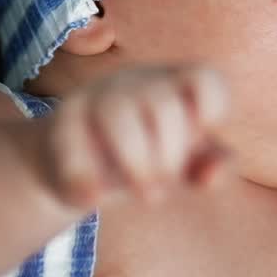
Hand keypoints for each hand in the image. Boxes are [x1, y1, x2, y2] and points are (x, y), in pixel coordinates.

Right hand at [38, 64, 230, 209]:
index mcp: (174, 85)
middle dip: (170, 155)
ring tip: (147, 196)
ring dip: (137, 163)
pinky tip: (96, 199)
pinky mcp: (63, 120)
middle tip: (164, 186)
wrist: (80, 175)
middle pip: (163, 103)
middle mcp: (137, 83)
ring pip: (118, 114)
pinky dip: (86, 175)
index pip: (205, 77)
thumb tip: (211, 176)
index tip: (203, 137)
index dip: (213, 109)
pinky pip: (73, 141)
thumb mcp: (185, 165)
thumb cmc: (147, 158)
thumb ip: (211, 167)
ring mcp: (97, 96)